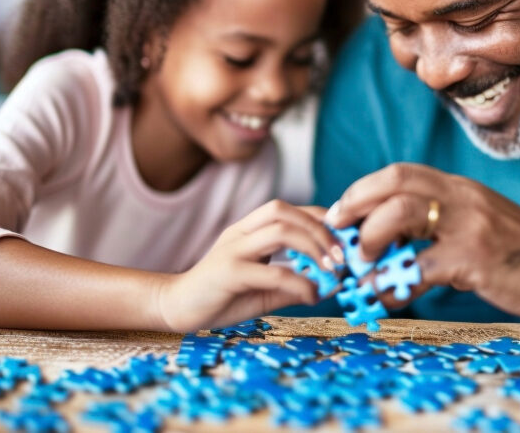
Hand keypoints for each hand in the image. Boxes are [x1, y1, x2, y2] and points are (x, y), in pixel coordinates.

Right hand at [157, 200, 343, 332]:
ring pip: (279, 231)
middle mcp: (242, 232)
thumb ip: (296, 283)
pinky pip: (270, 272)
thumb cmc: (222, 297)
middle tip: (341, 255)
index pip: (290, 210)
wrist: (176, 308)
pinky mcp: (228, 273)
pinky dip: (298, 282)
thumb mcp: (267, 289)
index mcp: (250, 230)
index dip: (320, 218)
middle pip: (284, 211)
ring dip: (313, 247)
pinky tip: (311, 295)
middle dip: (319, 228)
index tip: (343, 239)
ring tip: (331, 269)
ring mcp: (233, 250)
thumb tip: (333, 284)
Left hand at [325, 163, 519, 317]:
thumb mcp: (480, 227)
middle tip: (337, 229)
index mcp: (460, 189)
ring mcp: (468, 225)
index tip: (343, 212)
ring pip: (401, 212)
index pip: (401, 173)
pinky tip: (384, 297)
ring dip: (372, 236)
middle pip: (395, 180)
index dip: (364, 190)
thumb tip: (398, 248)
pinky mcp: (474, 257)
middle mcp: (461, 197)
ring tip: (364, 262)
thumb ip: (442, 229)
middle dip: (356, 202)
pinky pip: (419, 266)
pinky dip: (393, 282)